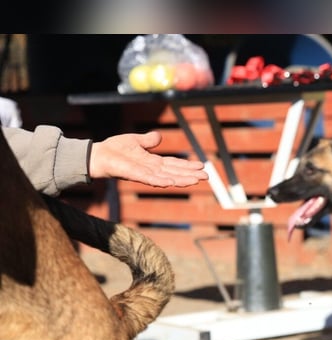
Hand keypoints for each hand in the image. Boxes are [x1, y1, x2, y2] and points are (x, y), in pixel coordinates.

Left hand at [88, 131, 208, 186]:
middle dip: (190, 174)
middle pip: (175, 172)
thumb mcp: (135, 140)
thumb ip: (148, 140)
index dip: (187, 165)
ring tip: (196, 180)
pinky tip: (174, 182)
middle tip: (206, 176)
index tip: (201, 165)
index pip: (174, 164)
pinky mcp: (135, 175)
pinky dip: (163, 181)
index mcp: (152, 161)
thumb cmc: (114, 149)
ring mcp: (144, 174)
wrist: (97, 155)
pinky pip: (151, 179)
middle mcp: (151, 169)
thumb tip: (159, 137)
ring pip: (168, 177)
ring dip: (182, 179)